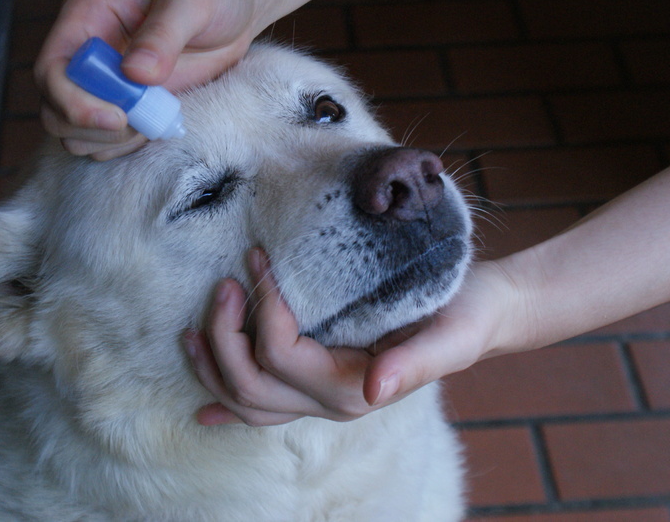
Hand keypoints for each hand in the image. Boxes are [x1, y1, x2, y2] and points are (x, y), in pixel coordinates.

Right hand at [33, 0, 264, 158]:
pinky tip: (156, 124)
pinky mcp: (124, 105)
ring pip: (74, 132)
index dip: (72, 101)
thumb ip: (163, 34)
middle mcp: (86, 52)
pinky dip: (125, 146)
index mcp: (86, 17)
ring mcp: (103, 82)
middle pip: (54, 108)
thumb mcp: (192, 0)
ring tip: (152, 120)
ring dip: (109, 140)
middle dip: (91, 127)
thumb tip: (136, 72)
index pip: (51, 69)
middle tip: (139, 123)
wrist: (237, 7)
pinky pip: (104, 141)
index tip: (117, 117)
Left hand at [185, 249, 525, 425]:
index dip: (262, 308)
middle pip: (251, 385)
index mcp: (355, 388)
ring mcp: (319, 398)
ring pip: (248, 402)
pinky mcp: (316, 382)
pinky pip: (264, 407)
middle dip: (225, 335)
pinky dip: (228, 407)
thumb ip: (415, 361)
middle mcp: (330, 401)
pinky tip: (202, 410)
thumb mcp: (451, 335)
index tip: (258, 259)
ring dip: (213, 368)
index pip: (282, 354)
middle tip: (224, 284)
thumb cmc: (466, 317)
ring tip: (190, 331)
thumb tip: (375, 387)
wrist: (479, 315)